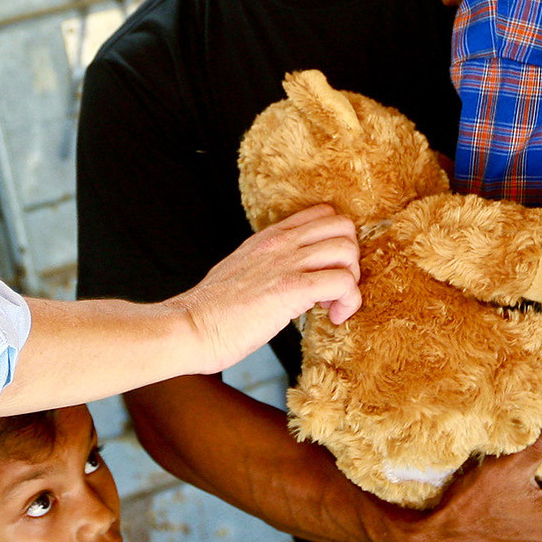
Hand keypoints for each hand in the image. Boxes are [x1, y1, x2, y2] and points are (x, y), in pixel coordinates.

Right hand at [176, 205, 361, 375]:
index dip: (335, 242)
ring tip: (331, 304)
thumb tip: (287, 275)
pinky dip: (349, 302)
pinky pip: (343, 282)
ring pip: (348, 250)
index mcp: (269, 237)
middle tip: (333, 289)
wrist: (191, 327)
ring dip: (351, 281)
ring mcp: (286, 262)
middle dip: (349, 260)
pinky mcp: (292, 288)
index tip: (325, 273)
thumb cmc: (212, 311)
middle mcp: (280, 242)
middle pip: (343, 226)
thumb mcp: (241, 271)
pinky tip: (333, 318)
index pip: (322, 214)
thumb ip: (267, 264)